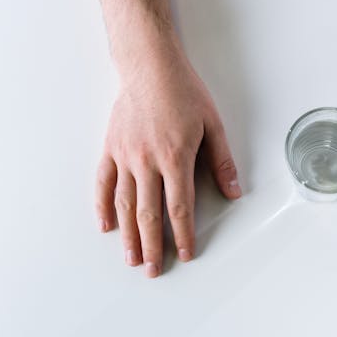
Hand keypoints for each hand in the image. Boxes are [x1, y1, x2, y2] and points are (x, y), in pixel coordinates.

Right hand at [95, 44, 241, 277]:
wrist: (150, 67)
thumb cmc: (184, 93)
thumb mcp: (212, 125)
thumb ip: (221, 161)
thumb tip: (234, 191)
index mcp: (176, 158)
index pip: (180, 207)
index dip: (183, 234)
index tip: (185, 253)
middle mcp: (147, 162)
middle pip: (149, 213)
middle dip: (154, 244)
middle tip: (154, 269)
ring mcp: (125, 156)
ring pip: (124, 203)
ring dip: (128, 234)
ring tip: (132, 258)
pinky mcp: (110, 148)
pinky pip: (103, 182)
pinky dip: (102, 205)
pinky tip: (106, 226)